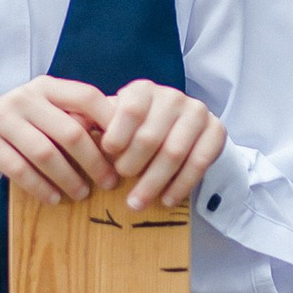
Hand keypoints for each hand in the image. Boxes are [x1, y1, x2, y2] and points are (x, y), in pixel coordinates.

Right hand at [0, 77, 115, 203]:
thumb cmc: (20, 127)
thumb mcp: (46, 114)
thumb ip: (77, 117)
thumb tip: (127, 132)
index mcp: (46, 87)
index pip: (87, 97)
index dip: (111, 121)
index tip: (127, 148)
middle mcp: (24, 97)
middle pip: (69, 131)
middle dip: (94, 161)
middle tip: (110, 182)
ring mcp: (1, 118)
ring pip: (45, 153)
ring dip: (69, 178)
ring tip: (82, 194)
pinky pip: (19, 170)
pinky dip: (41, 187)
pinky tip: (54, 198)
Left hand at [99, 77, 227, 213]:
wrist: (177, 125)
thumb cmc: (135, 127)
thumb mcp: (114, 119)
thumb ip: (96, 124)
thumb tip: (76, 129)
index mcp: (144, 90)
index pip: (131, 110)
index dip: (117, 135)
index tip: (106, 155)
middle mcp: (173, 97)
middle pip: (151, 136)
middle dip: (132, 165)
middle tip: (119, 183)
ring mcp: (197, 112)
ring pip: (174, 153)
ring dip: (153, 182)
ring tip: (136, 203)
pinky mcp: (216, 130)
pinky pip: (200, 162)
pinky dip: (181, 185)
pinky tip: (166, 200)